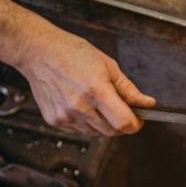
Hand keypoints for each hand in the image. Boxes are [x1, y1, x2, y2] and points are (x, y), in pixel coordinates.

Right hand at [18, 27, 154, 136]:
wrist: (38, 53)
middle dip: (121, 123)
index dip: (135, 124)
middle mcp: (79, 106)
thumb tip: (147, 104)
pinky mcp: (56, 121)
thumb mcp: (107, 65)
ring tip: (95, 101)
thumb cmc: (71, 53)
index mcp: (96, 90)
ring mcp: (66, 116)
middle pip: (112, 131)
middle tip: (119, 107)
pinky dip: (87, 123)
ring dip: (103, 123)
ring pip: (97, 133)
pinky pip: (80, 131)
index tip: (138, 119)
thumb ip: (128, 89)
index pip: (124, 123)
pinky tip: (81, 105)